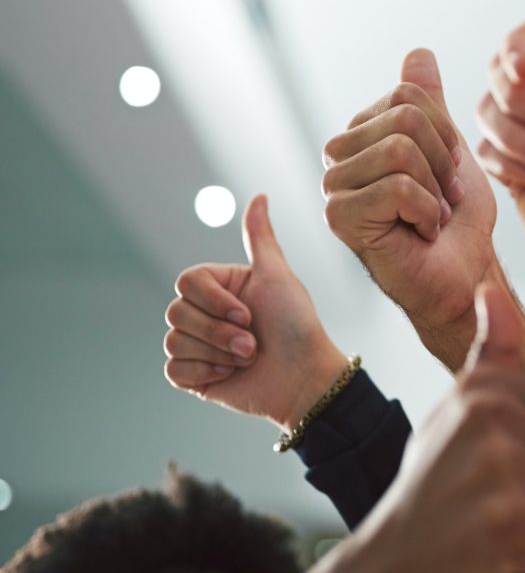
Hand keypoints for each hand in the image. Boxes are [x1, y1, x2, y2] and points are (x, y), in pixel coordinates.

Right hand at [164, 194, 345, 430]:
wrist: (303, 378)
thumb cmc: (296, 325)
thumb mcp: (277, 276)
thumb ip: (260, 237)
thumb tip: (260, 194)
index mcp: (222, 286)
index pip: (187, 281)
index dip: (215, 301)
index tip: (249, 313)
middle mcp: (207, 312)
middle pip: (176, 312)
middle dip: (219, 331)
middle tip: (252, 342)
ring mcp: (198, 344)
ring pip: (174, 341)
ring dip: (217, 352)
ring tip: (247, 358)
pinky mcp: (194, 375)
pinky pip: (173, 369)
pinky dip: (204, 372)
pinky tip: (230, 374)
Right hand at [322, 49, 498, 366]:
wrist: (463, 273)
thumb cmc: (457, 219)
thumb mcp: (450, 149)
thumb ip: (430, 104)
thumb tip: (418, 53)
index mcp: (362, 134)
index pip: (409, 95)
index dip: (446, 134)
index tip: (448, 173)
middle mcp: (338, 155)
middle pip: (406, 118)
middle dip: (442, 162)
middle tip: (442, 199)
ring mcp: (333, 186)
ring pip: (402, 150)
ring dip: (436, 190)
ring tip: (431, 215)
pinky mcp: (338, 216)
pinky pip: (399, 187)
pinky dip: (427, 213)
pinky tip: (421, 233)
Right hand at [354, 282, 524, 572]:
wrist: (389, 565)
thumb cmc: (434, 483)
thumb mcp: (455, 410)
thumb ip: (489, 356)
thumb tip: (491, 288)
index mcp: (487, 388)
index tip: (510, 460)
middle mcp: (494, 419)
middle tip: (507, 498)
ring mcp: (501, 471)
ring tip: (504, 523)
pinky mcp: (510, 526)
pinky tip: (506, 551)